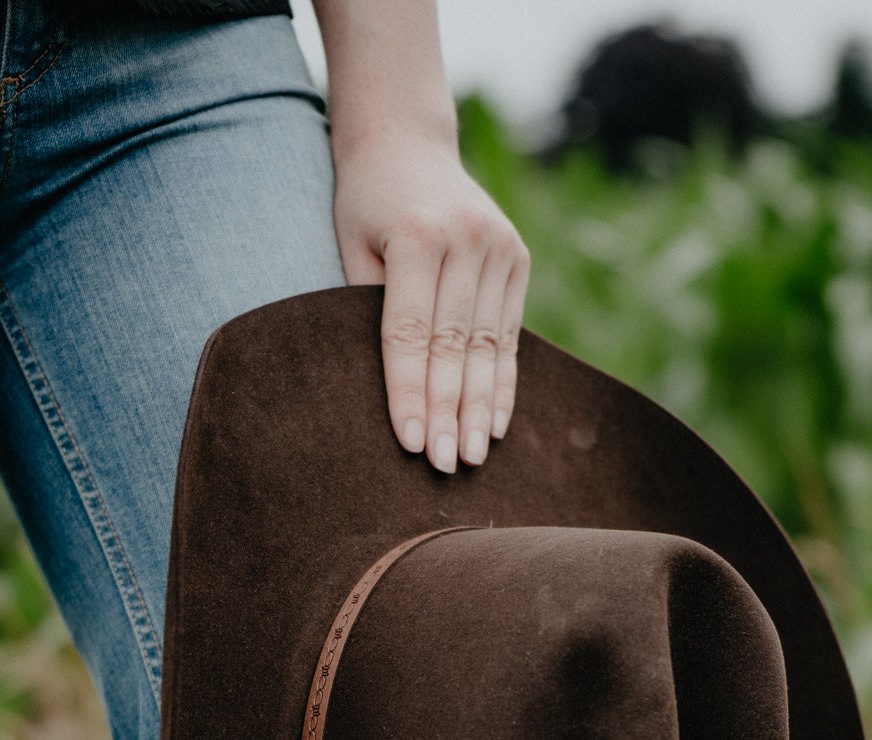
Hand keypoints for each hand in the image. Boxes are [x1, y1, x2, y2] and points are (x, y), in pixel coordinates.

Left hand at [330, 130, 530, 472]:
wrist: (406, 141)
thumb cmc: (366, 204)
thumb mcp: (353, 245)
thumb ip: (371, 308)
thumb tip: (393, 392)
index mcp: (419, 235)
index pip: (411, 334)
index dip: (410, 393)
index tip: (412, 444)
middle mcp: (467, 239)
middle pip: (454, 347)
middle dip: (449, 413)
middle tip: (445, 467)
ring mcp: (500, 247)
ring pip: (487, 347)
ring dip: (480, 410)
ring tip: (472, 457)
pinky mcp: (518, 258)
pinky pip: (509, 335)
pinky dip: (503, 383)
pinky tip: (497, 425)